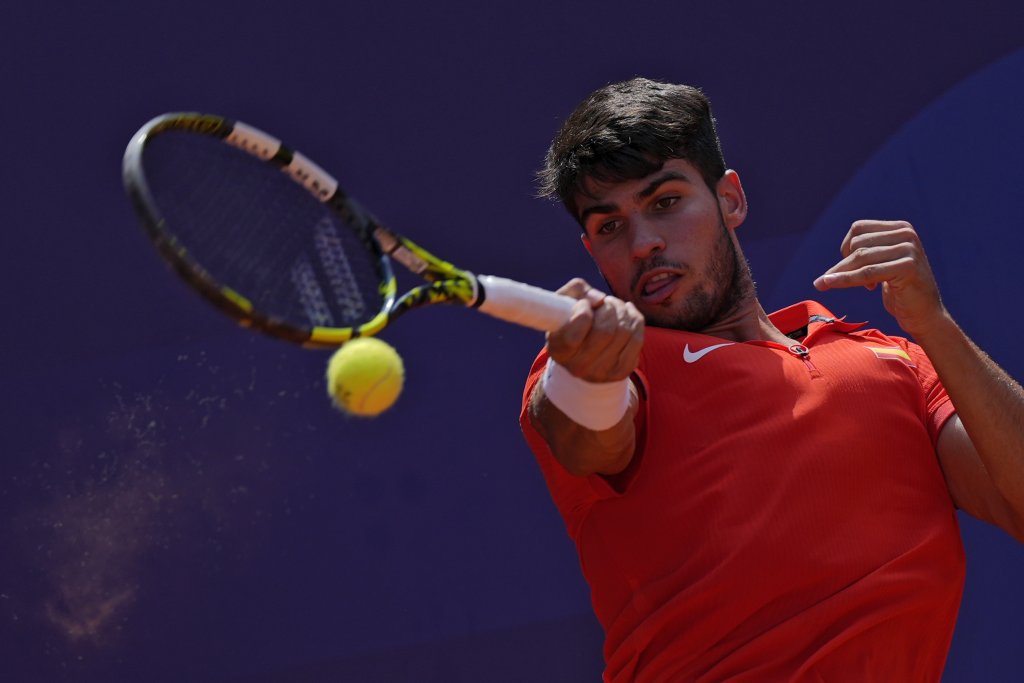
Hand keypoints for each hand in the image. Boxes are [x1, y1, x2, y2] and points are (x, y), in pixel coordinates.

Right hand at [546, 278, 643, 382]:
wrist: (581, 353)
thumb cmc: (570, 321)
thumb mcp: (564, 302)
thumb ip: (577, 291)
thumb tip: (600, 299)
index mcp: (559, 351)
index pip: (573, 336)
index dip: (583, 312)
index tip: (584, 304)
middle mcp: (579, 367)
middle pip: (605, 331)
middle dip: (609, 308)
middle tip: (604, 303)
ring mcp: (602, 373)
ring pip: (624, 332)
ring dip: (622, 311)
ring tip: (614, 307)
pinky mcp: (622, 371)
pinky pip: (637, 339)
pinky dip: (634, 320)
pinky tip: (626, 315)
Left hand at [813, 220, 947, 337]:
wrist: (924, 313)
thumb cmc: (900, 290)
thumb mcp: (882, 264)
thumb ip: (864, 253)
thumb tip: (826, 263)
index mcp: (901, 228)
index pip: (858, 228)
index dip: (846, 247)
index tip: (849, 267)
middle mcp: (906, 234)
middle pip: (858, 243)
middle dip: (844, 264)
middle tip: (843, 282)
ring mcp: (909, 249)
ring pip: (861, 257)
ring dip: (842, 273)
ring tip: (837, 285)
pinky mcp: (907, 266)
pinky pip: (867, 272)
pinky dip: (845, 279)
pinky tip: (831, 284)